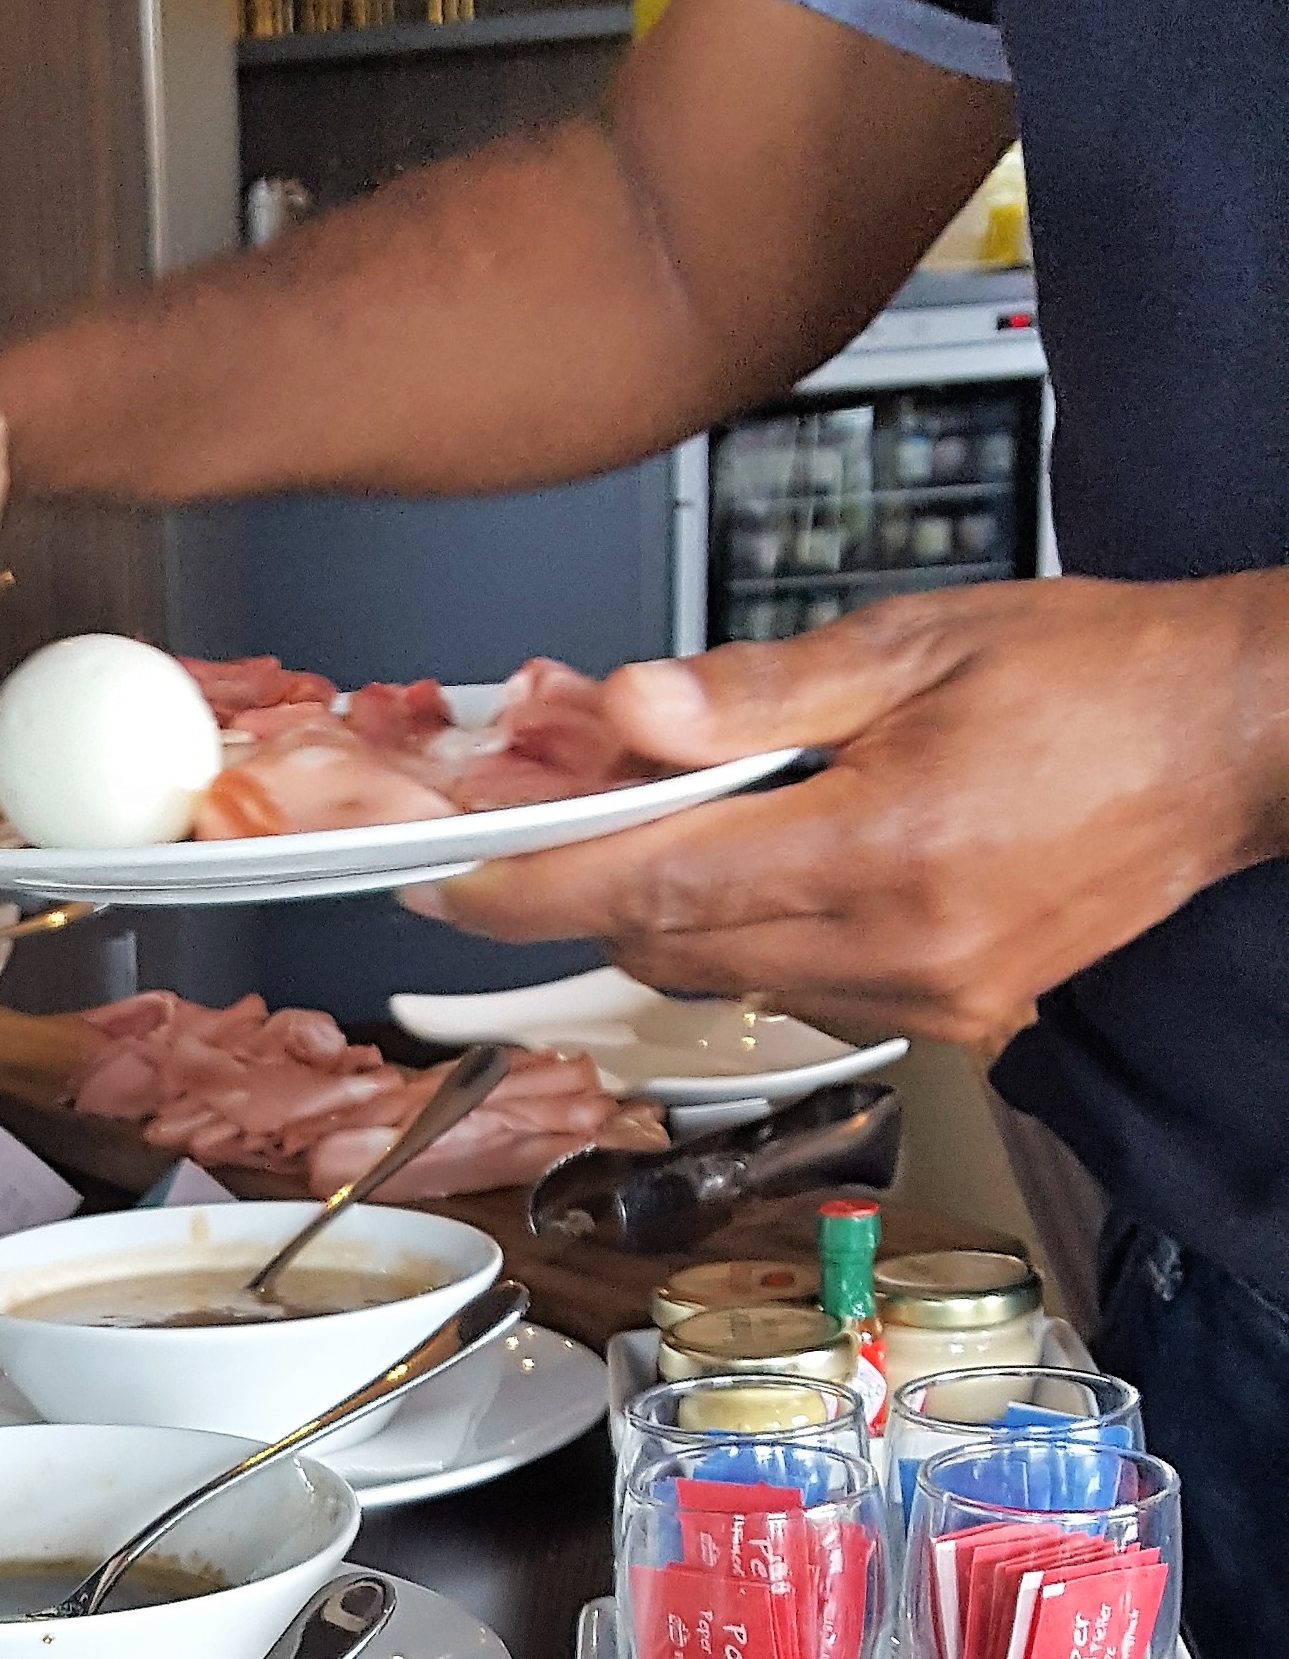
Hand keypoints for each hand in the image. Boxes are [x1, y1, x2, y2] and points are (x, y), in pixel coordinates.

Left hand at [406, 578, 1288, 1045]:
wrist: (1235, 741)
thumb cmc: (1100, 677)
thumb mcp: (914, 643)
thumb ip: (756, 692)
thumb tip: (625, 713)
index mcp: (884, 848)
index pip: (652, 888)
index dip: (531, 890)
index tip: (447, 886)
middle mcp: (902, 948)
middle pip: (672, 946)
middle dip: (588, 891)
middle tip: (538, 822)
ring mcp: (931, 997)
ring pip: (729, 977)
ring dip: (672, 911)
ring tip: (669, 820)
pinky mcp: (954, 1015)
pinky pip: (801, 989)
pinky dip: (753, 933)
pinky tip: (769, 863)